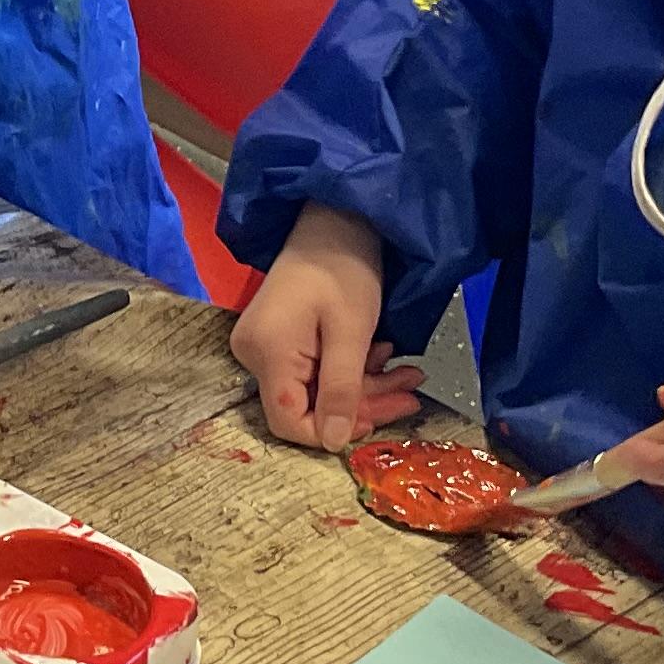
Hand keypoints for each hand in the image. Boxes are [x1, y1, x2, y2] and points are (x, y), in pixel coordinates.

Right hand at [231, 203, 426, 449]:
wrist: (333, 220)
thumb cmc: (344, 267)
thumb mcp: (352, 331)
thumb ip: (343, 390)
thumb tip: (335, 443)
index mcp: (268, 353)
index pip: (288, 421)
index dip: (331, 429)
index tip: (375, 418)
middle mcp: (254, 355)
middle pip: (306, 406)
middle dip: (363, 403)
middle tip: (410, 391)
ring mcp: (263, 347)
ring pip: (316, 390)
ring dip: (365, 385)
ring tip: (406, 372)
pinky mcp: (277, 340)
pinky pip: (313, 372)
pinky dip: (350, 370)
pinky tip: (380, 354)